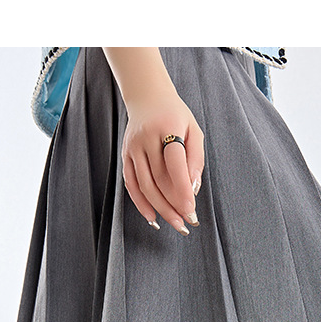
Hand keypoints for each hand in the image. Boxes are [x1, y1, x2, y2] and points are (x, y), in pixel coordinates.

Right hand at [121, 84, 204, 233]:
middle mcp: (146, 137)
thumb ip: (196, 158)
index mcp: (167, 127)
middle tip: (187, 223)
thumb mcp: (193, 130)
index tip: (191, 210)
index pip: (174, 164)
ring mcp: (133, 147)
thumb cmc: (176, 117)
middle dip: (174, 205)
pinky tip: (153, 218)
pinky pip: (131, 184)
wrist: (147, 97)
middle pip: (159, 179)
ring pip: (145, 186)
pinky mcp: (125, 155)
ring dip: (160, 208)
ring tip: (175, 224)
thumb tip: (193, 188)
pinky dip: (141, 203)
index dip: (182, 189)